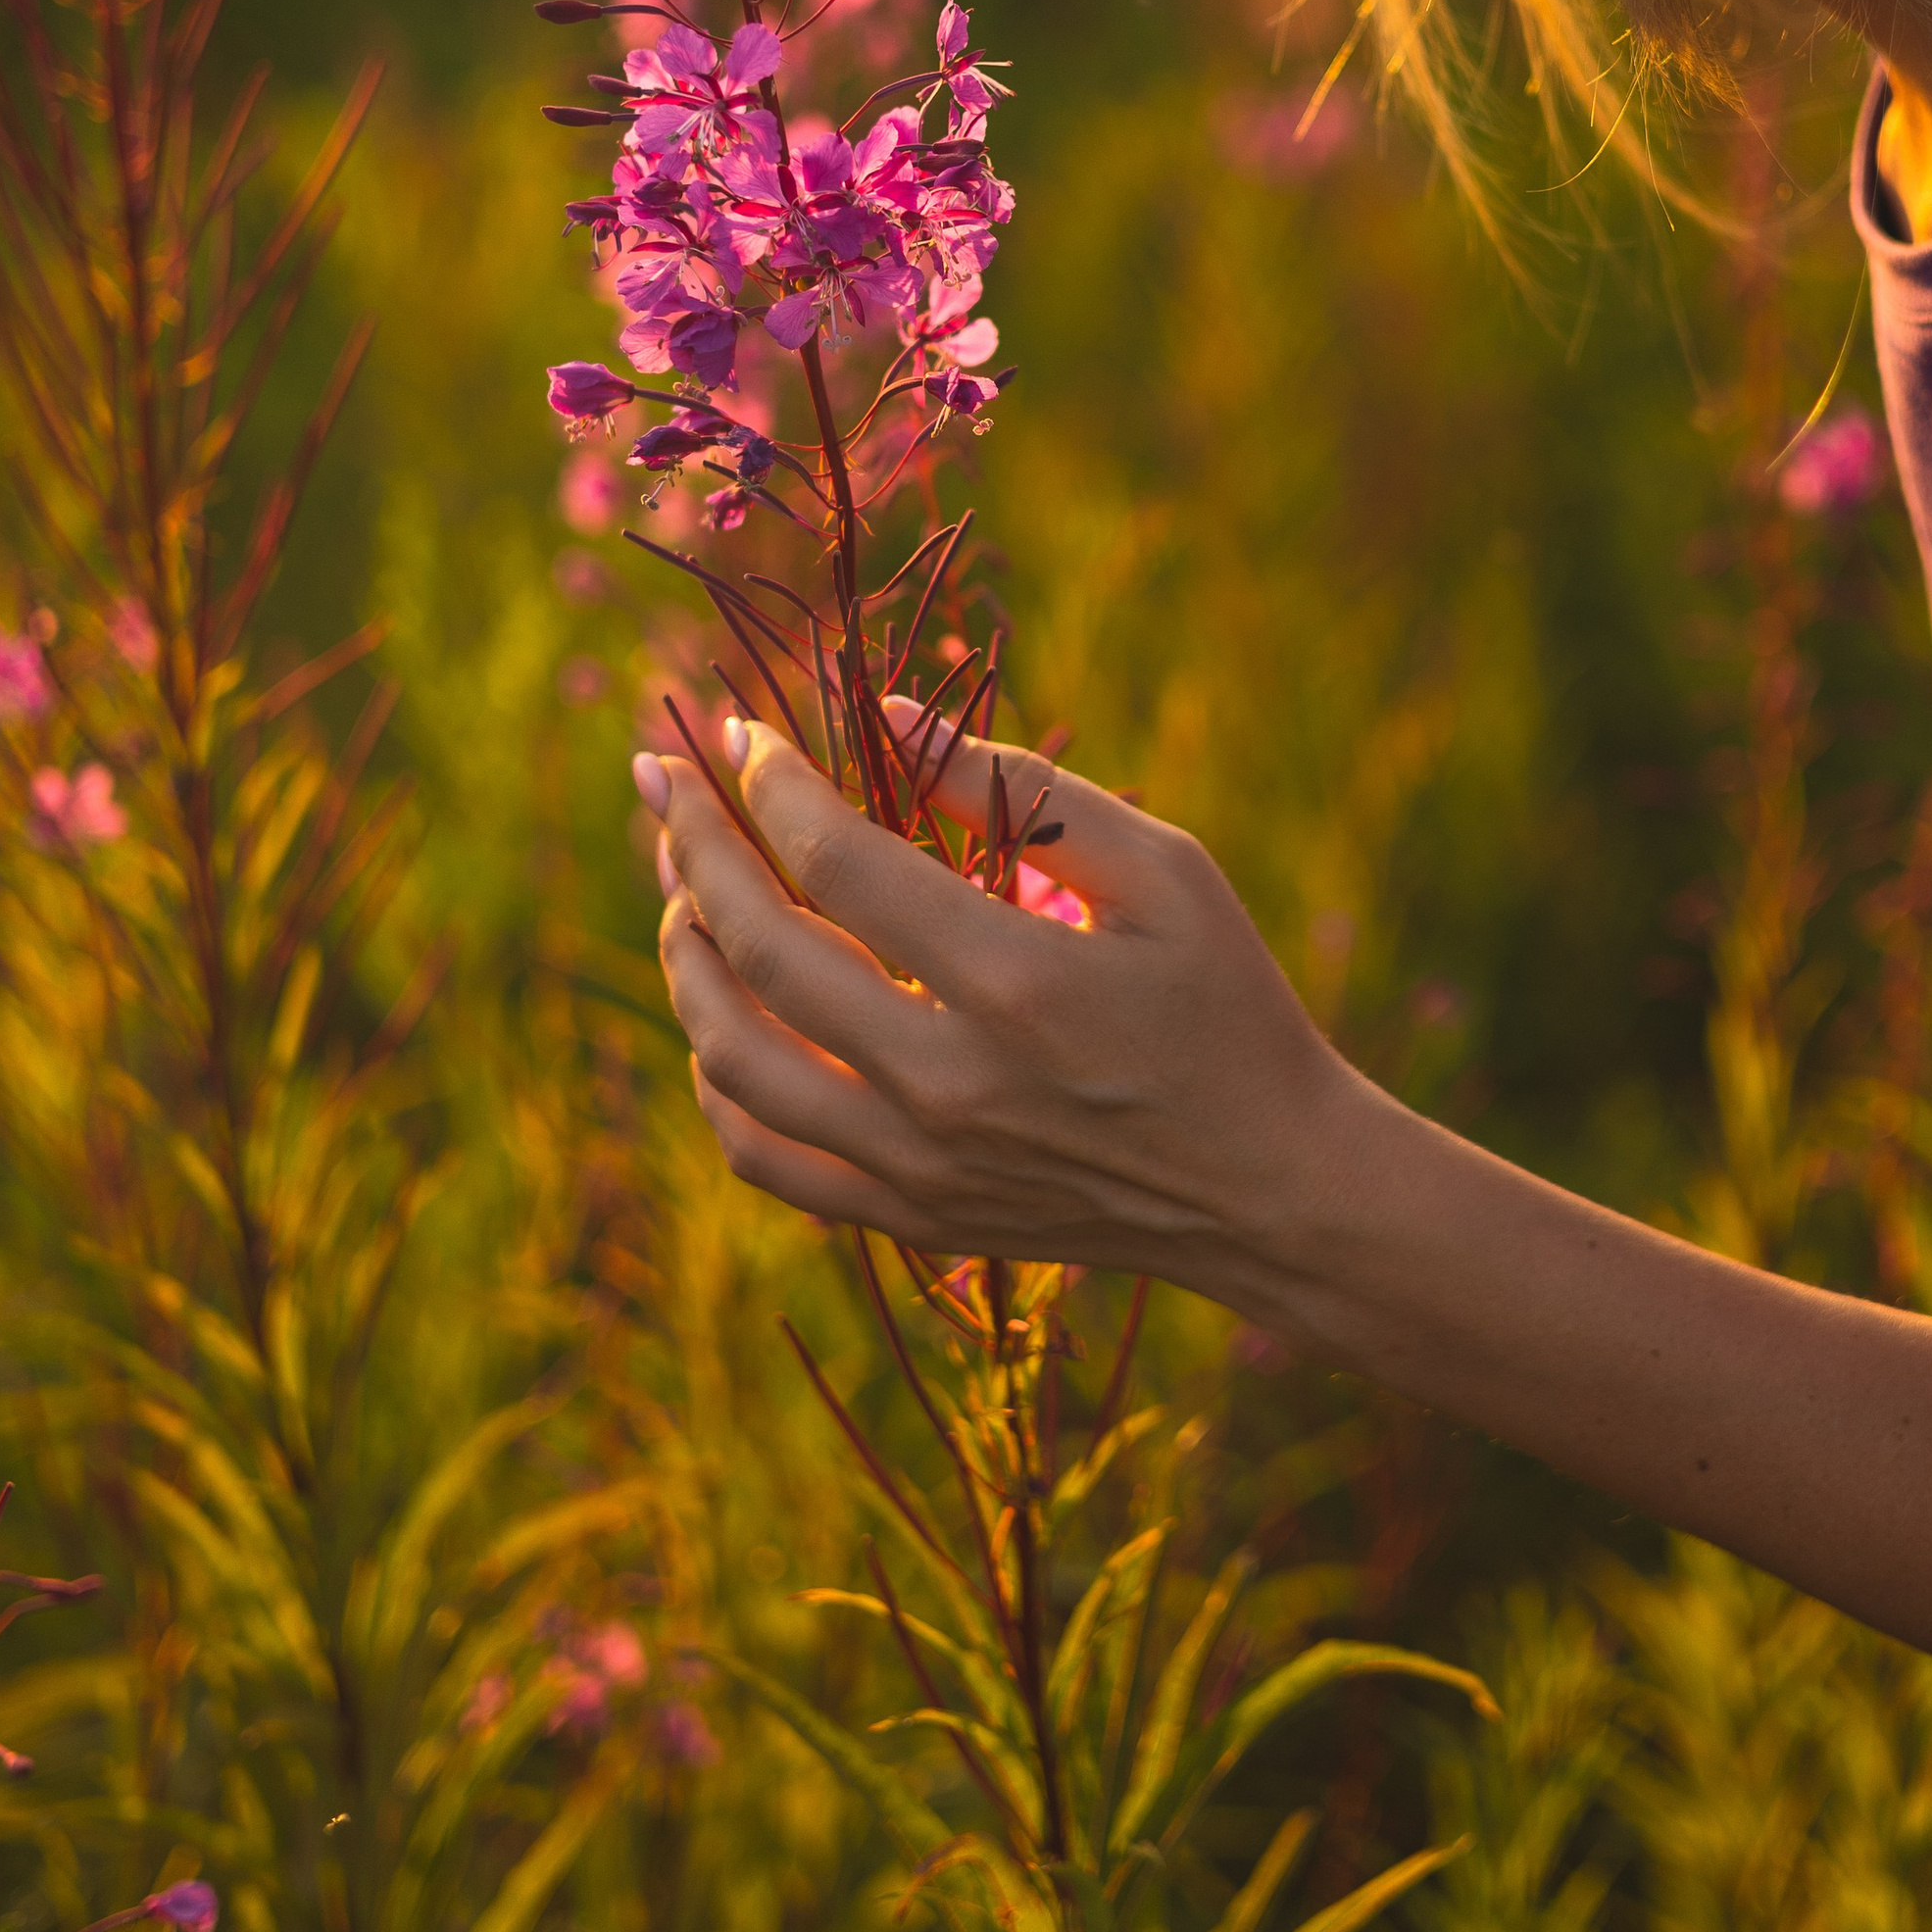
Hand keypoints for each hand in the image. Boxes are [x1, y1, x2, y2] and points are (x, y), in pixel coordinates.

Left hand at [641, 703, 1362, 1279]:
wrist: (1270, 1187)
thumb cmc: (1226, 1004)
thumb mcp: (1165, 868)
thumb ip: (1022, 789)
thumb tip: (885, 716)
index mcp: (1017, 982)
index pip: (836, 863)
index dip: (769, 785)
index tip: (741, 733)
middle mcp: (949, 1083)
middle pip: (761, 951)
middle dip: (692, 846)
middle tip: (661, 777)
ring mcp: (918, 1164)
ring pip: (734, 1059)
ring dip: (683, 957)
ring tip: (676, 886)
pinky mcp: (909, 1215)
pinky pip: (762, 1154)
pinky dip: (715, 1077)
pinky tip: (718, 1008)